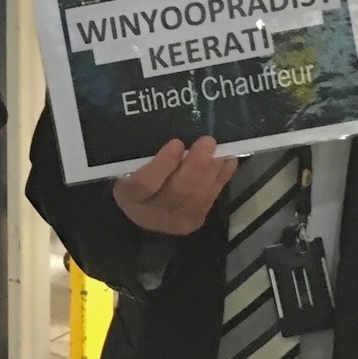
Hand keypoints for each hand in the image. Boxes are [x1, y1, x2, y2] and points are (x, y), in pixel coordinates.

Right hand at [113, 138, 236, 235]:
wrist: (144, 209)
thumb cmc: (136, 175)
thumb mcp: (133, 165)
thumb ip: (147, 153)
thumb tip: (179, 136)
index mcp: (129, 195)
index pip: (145, 184)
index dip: (163, 164)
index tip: (177, 143)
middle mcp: (149, 214)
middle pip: (176, 191)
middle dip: (195, 165)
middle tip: (207, 141)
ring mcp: (173, 222)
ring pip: (196, 198)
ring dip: (212, 172)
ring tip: (220, 150)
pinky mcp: (192, 223)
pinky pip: (209, 201)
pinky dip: (221, 179)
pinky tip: (228, 161)